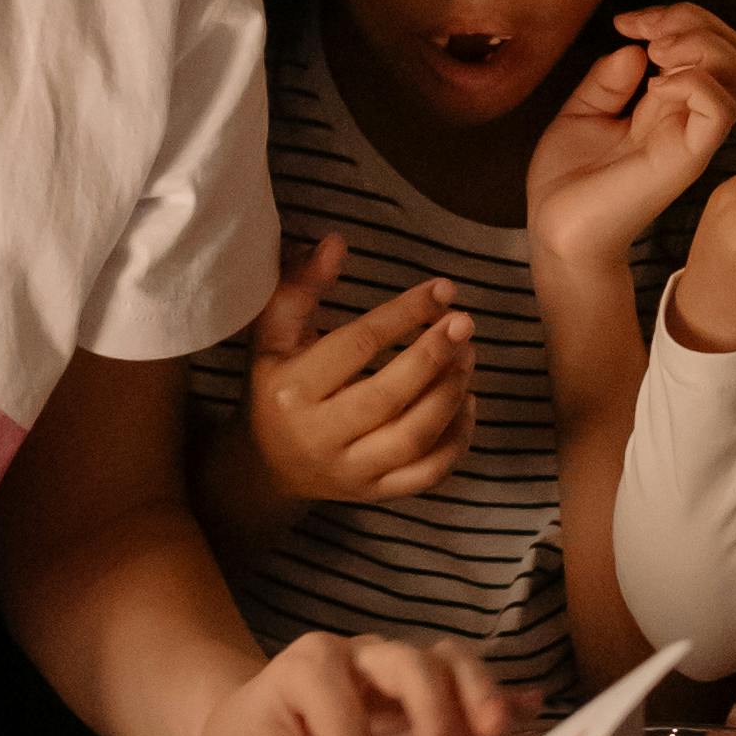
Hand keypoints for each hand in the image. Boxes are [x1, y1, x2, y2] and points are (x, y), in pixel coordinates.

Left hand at [196, 632, 533, 735]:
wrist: (249, 726)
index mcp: (308, 669)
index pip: (340, 715)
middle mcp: (361, 656)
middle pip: (411, 664)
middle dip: (434, 712)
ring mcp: (398, 669)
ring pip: (449, 662)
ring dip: (477, 696)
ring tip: (495, 735)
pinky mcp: (426, 692)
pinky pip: (469, 684)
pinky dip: (502, 697)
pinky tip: (533, 712)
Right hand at [245, 239, 474, 508]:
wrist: (265, 466)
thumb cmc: (276, 385)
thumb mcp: (273, 334)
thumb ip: (301, 286)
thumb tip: (337, 242)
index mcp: (292, 390)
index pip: (357, 346)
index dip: (404, 313)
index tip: (442, 288)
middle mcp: (319, 435)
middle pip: (389, 396)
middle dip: (434, 354)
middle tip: (465, 322)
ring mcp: (350, 471)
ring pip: (413, 439)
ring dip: (450, 393)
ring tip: (469, 356)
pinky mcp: (374, 493)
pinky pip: (427, 474)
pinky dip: (457, 440)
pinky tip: (468, 402)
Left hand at [526, 5, 735, 276]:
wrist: (555, 230)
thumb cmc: (568, 180)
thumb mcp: (584, 111)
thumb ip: (610, 78)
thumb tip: (636, 47)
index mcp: (671, 104)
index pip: (711, 45)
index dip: (677, 17)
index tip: (628, 23)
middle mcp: (691, 118)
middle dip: (694, 22)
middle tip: (648, 35)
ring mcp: (694, 137)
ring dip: (700, 47)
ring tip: (657, 58)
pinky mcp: (686, 158)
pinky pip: (718, 107)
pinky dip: (693, 81)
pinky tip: (656, 88)